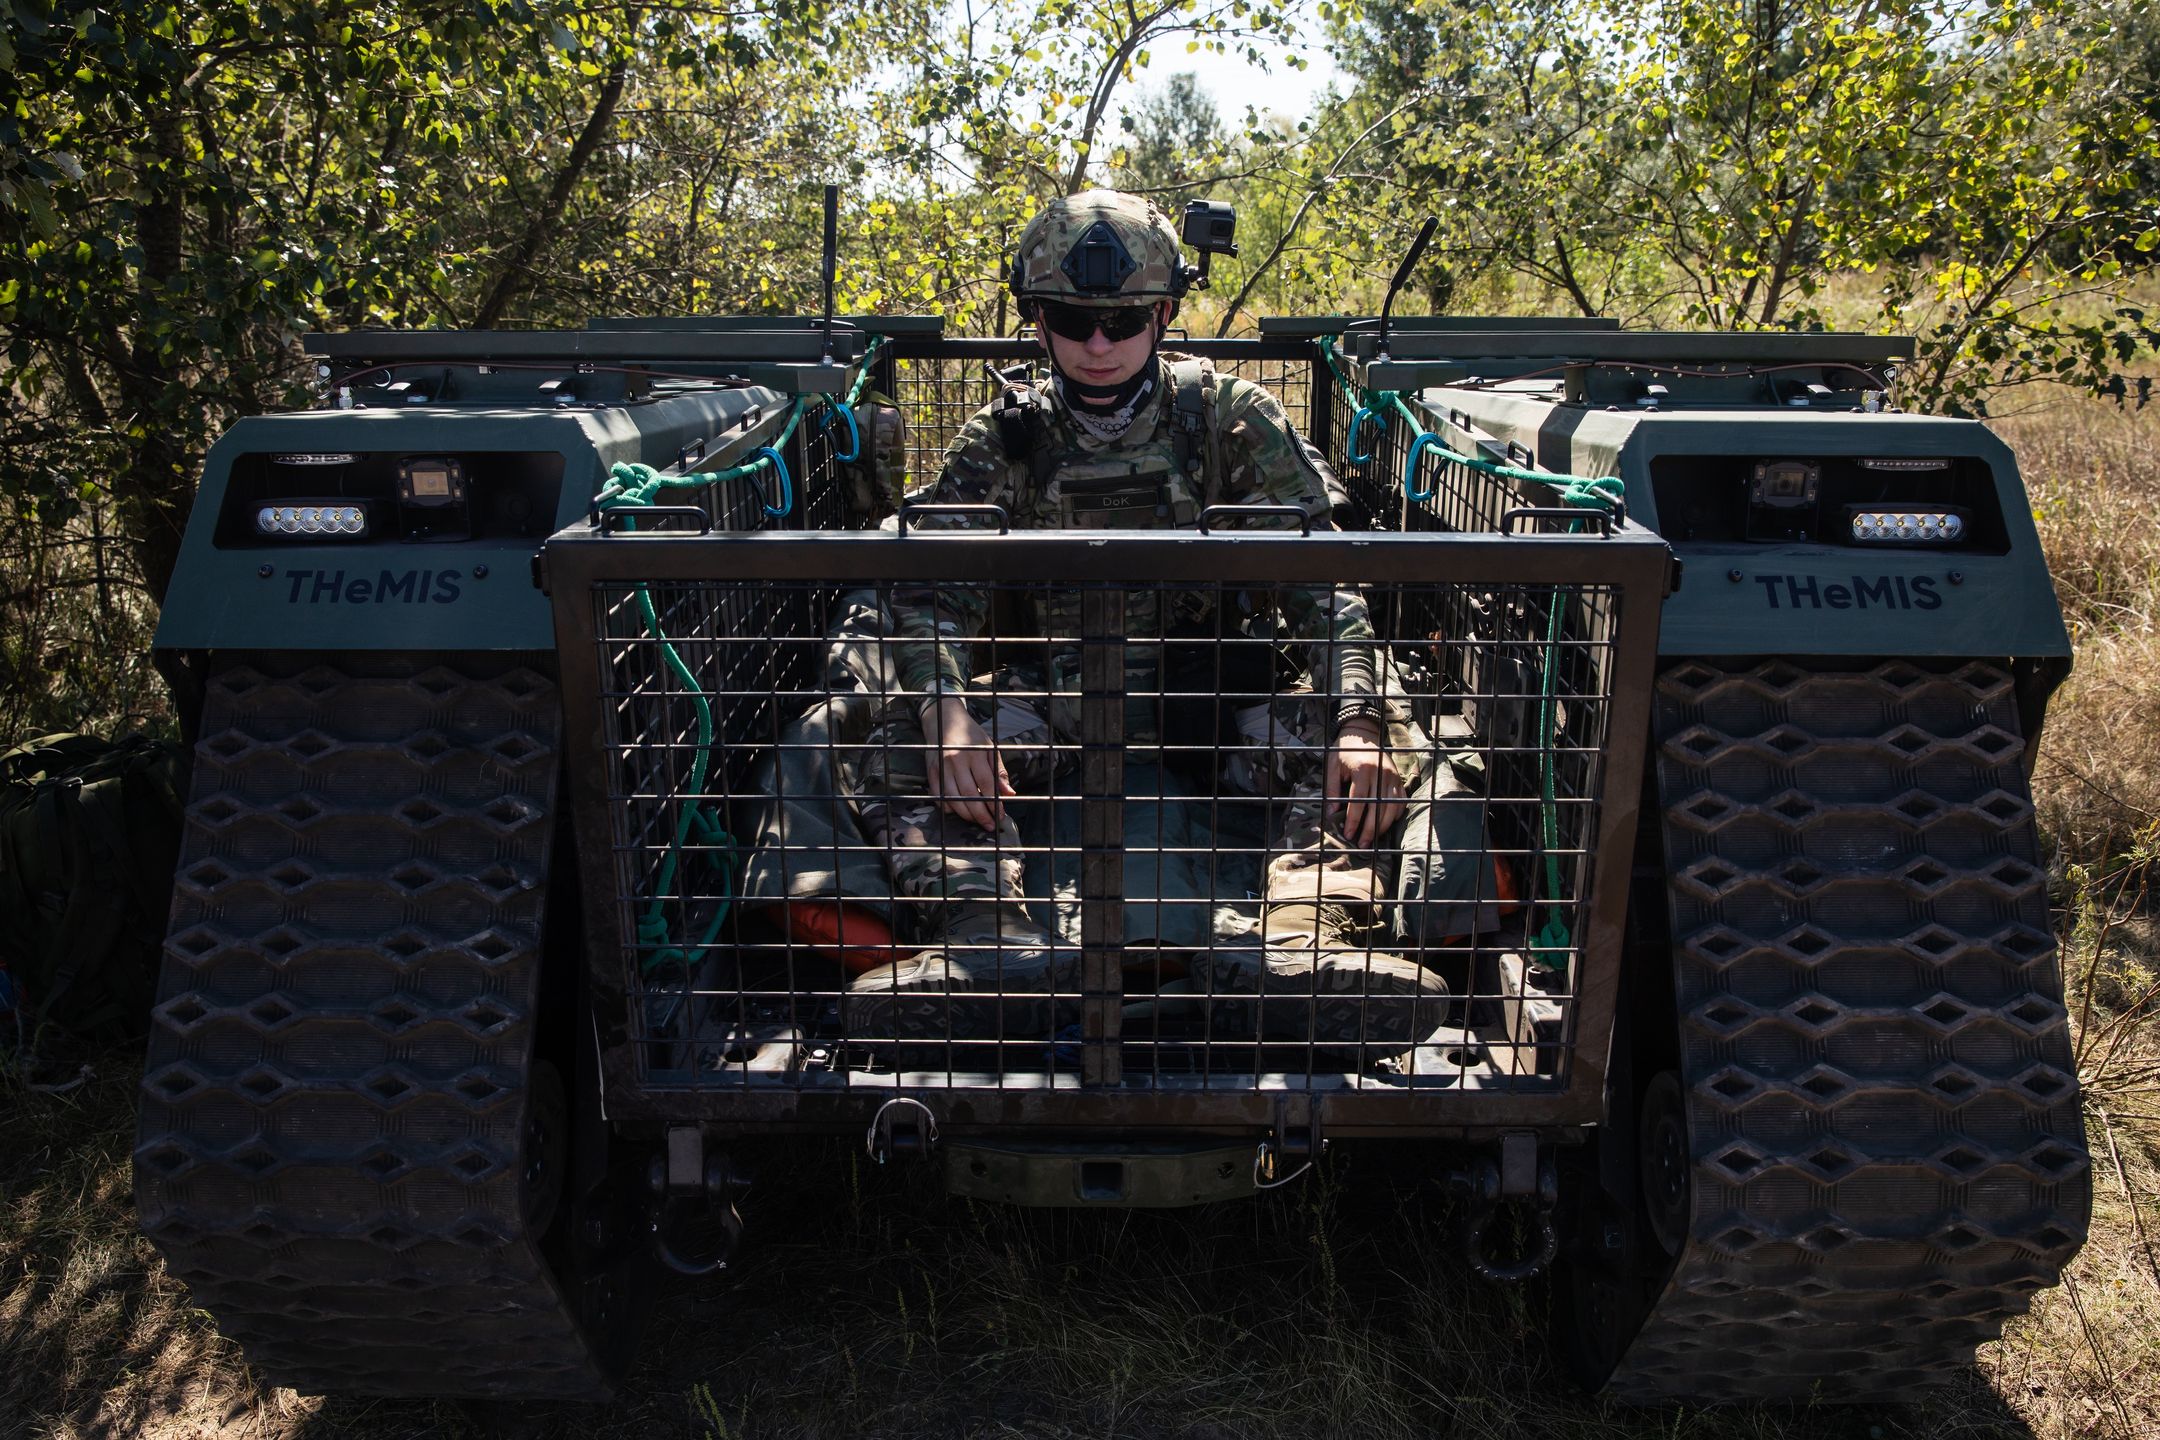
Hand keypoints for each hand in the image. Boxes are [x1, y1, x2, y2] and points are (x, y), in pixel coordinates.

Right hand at [920, 696, 1014, 829]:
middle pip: (969, 794)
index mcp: (974, 754)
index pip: (986, 784)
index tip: (1000, 815)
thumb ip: (999, 772)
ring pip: (952, 798)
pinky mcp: (930, 771)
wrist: (944, 720)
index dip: (994, 802)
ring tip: (976, 821)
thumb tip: (1010, 794)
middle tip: (989, 825)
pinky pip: (938, 795)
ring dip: (965, 814)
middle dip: (981, 814)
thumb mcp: (989, 748)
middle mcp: (956, 760)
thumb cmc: (971, 736)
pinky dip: (947, 807)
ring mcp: (941, 766)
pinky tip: (958, 812)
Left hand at [1326, 717, 1405, 847]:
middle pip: (1377, 807)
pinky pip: (1400, 801)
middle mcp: (1381, 773)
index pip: (1359, 801)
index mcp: (1362, 769)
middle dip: (1370, 829)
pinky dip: (1395, 815)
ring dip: (1383, 826)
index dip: (1354, 820)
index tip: (1348, 835)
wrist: (1362, 733)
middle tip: (1362, 844)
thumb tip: (1331, 813)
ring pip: (1392, 807)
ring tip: (1374, 839)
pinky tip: (1386, 825)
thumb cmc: (1344, 751)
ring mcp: (1392, 776)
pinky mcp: (1398, 778)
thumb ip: (1331, 789)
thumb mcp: (1332, 766)